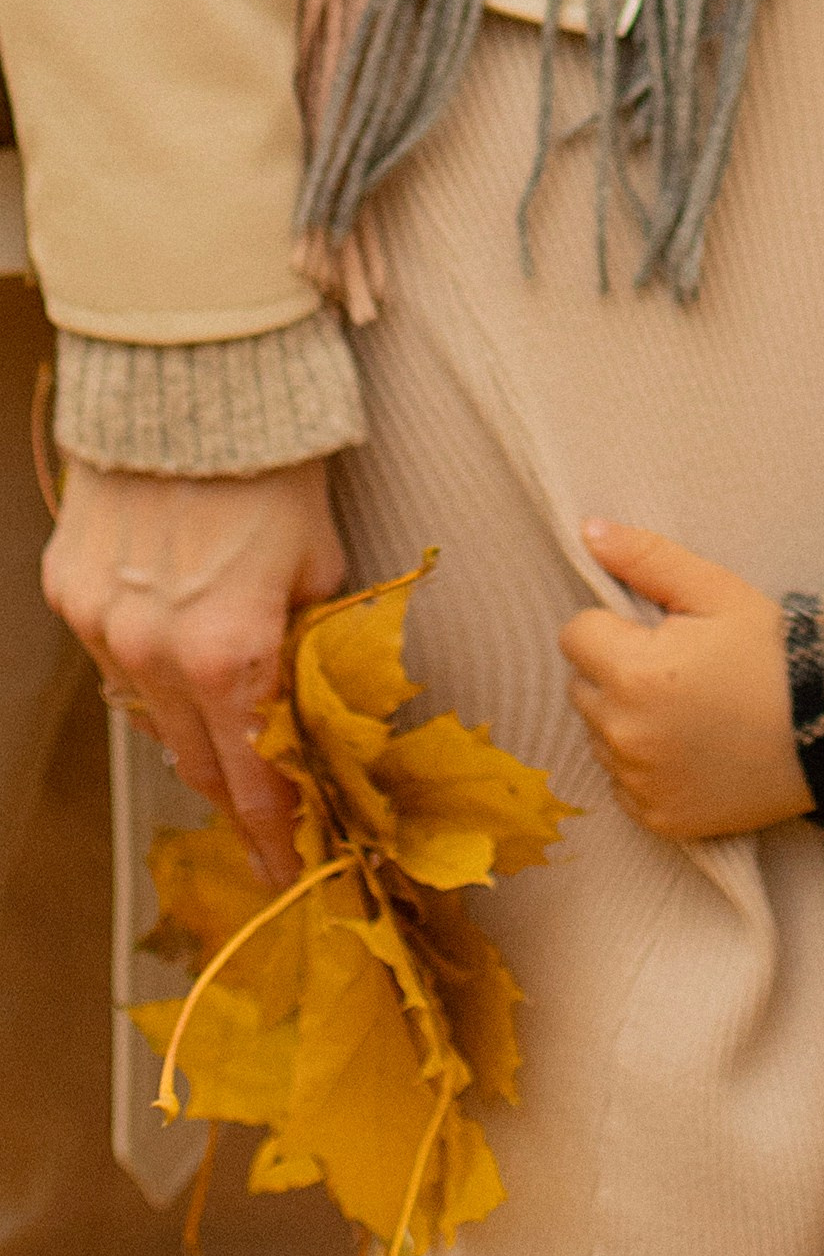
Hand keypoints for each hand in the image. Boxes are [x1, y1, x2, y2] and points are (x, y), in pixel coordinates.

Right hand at [42, 463, 344, 884]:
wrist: (190, 386)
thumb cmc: (276, 470)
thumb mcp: (322, 566)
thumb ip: (314, 643)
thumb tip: (314, 697)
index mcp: (229, 656)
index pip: (254, 779)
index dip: (275, 831)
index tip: (289, 869)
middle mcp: (151, 653)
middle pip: (195, 758)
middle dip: (235, 791)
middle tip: (267, 819)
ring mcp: (100, 623)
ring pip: (147, 712)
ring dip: (189, 730)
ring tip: (228, 740)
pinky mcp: (68, 589)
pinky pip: (111, 656)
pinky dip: (147, 669)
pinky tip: (176, 659)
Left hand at [563, 520, 809, 840]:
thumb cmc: (775, 652)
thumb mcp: (718, 591)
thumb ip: (646, 558)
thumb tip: (587, 530)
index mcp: (632, 672)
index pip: (575, 635)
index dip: (616, 627)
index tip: (663, 635)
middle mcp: (624, 734)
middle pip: (582, 687)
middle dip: (617, 672)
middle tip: (680, 671)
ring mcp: (639, 782)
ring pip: (600, 735)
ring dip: (628, 720)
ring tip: (691, 711)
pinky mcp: (657, 818)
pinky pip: (623, 782)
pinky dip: (646, 767)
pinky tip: (693, 750)